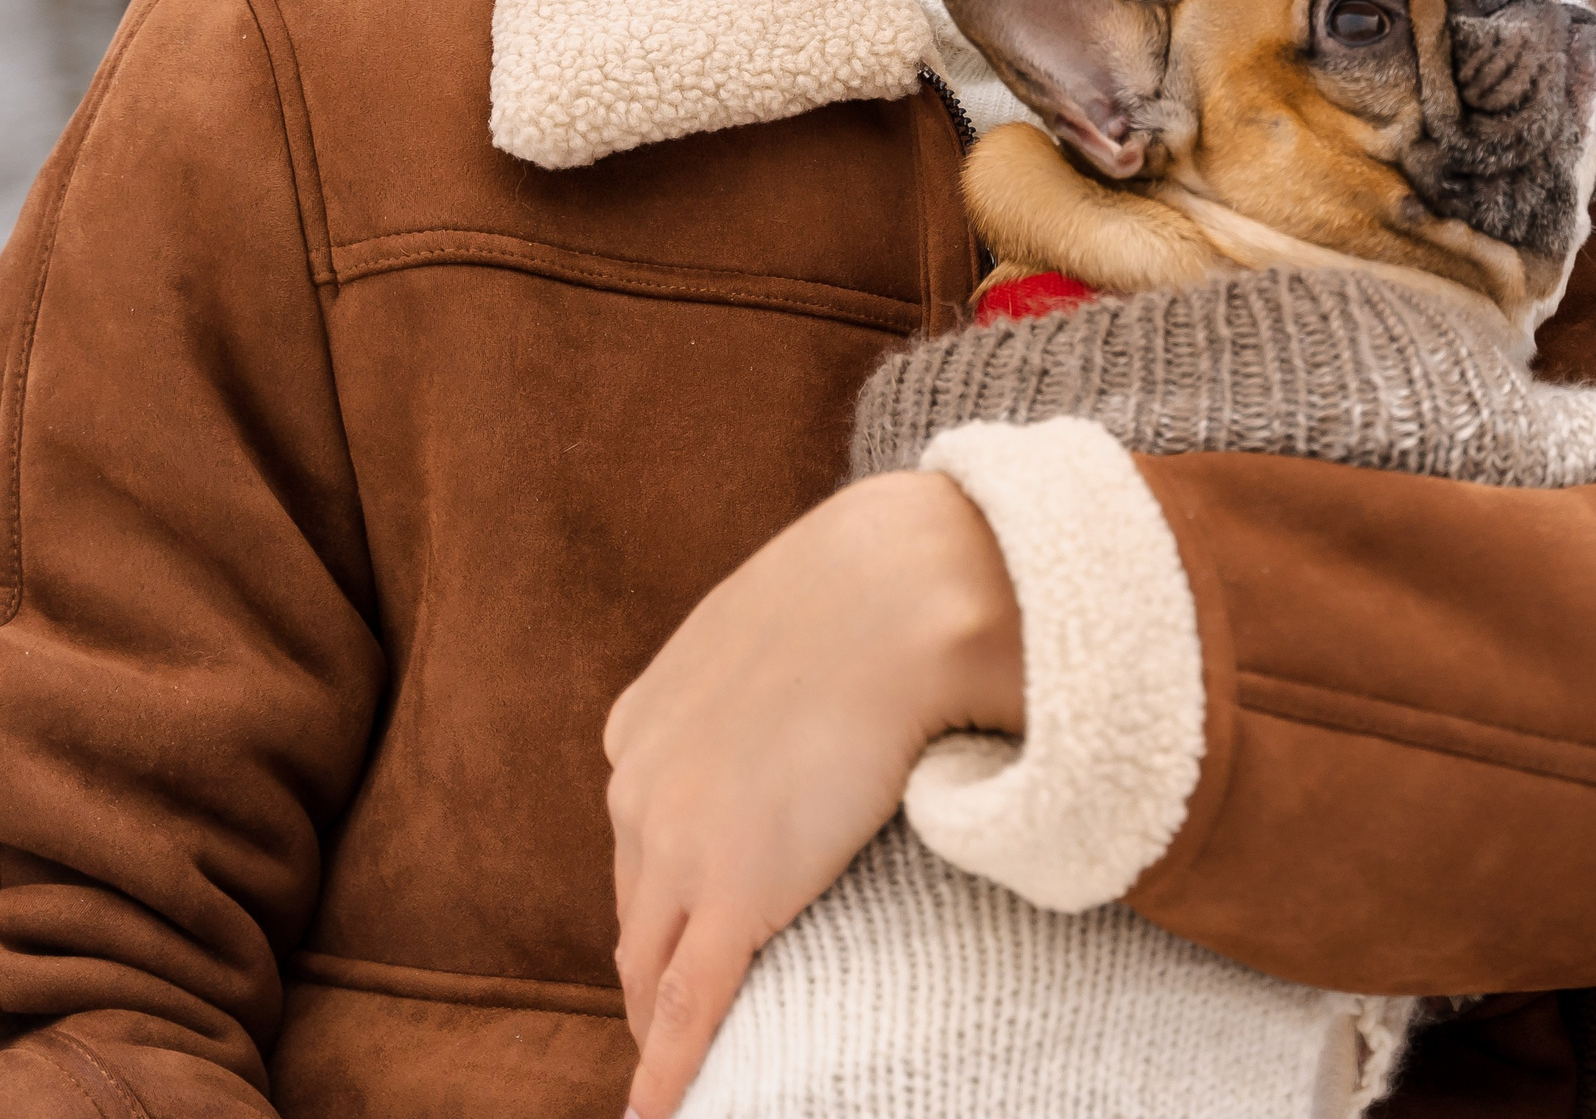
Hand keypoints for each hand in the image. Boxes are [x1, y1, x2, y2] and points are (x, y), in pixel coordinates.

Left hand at [603, 471, 1024, 1118]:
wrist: (906, 585)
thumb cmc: (887, 580)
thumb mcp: (803, 625)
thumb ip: (801, 667)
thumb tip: (865, 675)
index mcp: (650, 719)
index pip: (645, 836)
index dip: (668, 891)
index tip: (688, 925)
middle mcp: (640, 786)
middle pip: (638, 908)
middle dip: (656, 964)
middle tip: (686, 1014)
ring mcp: (678, 845)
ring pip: (652, 965)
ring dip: (664, 1016)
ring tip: (689, 1067)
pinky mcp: (735, 894)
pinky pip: (688, 1009)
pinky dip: (670, 1071)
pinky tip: (661, 1115)